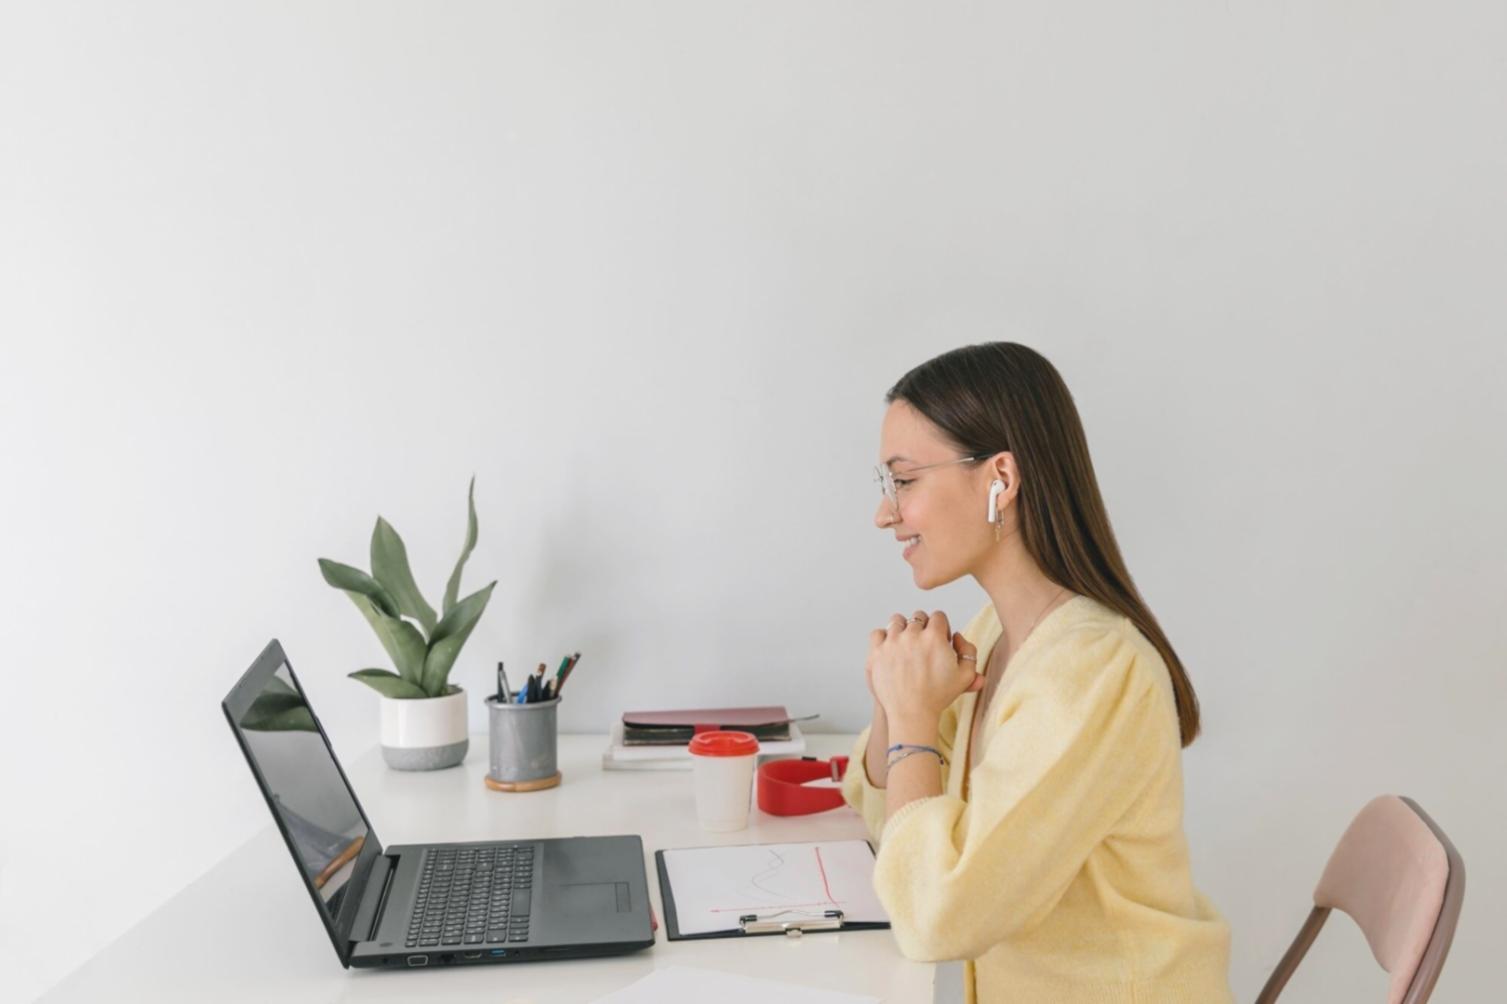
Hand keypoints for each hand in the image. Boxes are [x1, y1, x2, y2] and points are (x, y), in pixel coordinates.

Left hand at [867, 610, 981, 728]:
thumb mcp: (965, 676)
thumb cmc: (938, 696)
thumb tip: (957, 636)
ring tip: (907, 645)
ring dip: (903, 629)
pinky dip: (883, 638)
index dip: (942, 628)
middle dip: (923, 628)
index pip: (938, 616)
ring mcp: (892, 642)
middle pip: (918, 617)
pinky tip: (891, 649)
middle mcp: (912, 635)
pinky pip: (878, 633)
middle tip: (924, 645)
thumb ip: (969, 651)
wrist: (911, 713)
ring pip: (897, 621)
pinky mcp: (876, 652)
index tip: (940, 640)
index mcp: (934, 637)